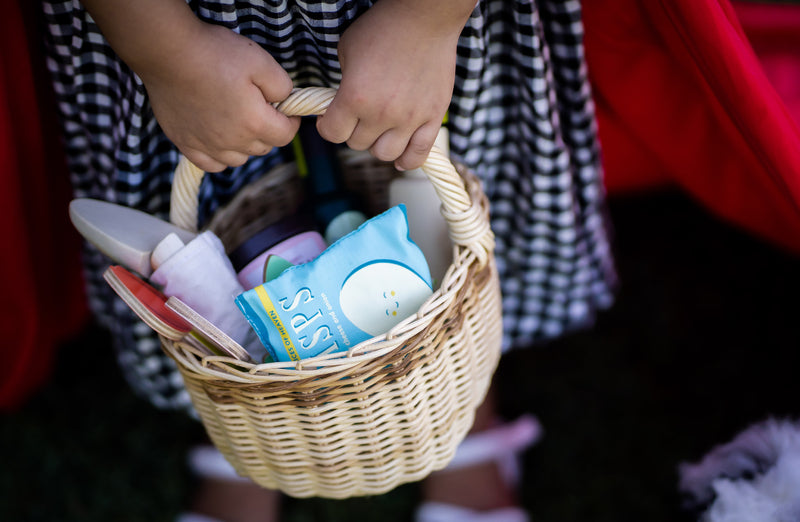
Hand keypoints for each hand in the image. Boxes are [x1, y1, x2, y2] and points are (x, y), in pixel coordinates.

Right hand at [138, 22, 299, 171]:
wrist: (168, 53)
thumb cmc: (214, 54)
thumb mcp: (261, 61)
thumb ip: (282, 85)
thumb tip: (285, 100)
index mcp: (255, 123)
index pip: (285, 135)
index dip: (290, 121)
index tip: (287, 109)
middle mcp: (233, 142)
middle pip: (263, 147)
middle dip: (268, 130)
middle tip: (258, 107)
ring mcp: (207, 145)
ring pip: (239, 159)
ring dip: (245, 145)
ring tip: (238, 121)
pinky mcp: (186, 143)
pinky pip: (211, 164)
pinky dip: (220, 156)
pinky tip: (218, 139)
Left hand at [316, 0, 472, 169]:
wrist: (424, 17)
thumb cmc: (383, 28)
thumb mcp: (347, 51)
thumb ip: (343, 83)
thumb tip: (341, 104)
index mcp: (356, 96)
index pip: (332, 133)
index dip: (327, 126)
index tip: (330, 119)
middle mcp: (382, 113)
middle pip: (357, 144)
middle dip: (353, 131)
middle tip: (359, 116)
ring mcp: (410, 118)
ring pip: (385, 154)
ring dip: (377, 144)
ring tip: (379, 130)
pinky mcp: (433, 117)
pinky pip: (419, 154)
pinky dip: (408, 160)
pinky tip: (401, 156)